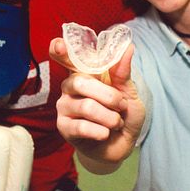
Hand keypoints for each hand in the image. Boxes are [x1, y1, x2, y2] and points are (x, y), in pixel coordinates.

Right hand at [50, 38, 144, 172]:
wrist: (121, 145)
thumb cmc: (123, 114)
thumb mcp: (129, 92)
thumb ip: (123, 72)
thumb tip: (128, 47)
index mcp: (84, 73)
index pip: (66, 57)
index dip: (60, 49)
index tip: (60, 46)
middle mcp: (69, 87)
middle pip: (80, 81)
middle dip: (109, 96)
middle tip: (121, 106)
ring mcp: (64, 106)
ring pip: (87, 106)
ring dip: (110, 118)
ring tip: (115, 123)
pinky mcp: (64, 127)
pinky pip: (82, 127)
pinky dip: (102, 132)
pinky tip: (105, 134)